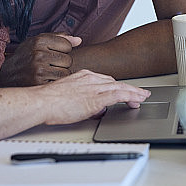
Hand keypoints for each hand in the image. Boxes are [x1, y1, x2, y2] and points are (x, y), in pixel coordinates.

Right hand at [0, 33, 81, 86]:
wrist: (6, 75)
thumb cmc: (26, 56)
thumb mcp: (38, 42)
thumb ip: (60, 38)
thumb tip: (79, 40)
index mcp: (38, 41)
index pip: (67, 45)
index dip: (62, 50)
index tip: (52, 53)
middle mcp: (38, 54)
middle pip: (68, 60)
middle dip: (62, 63)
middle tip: (50, 65)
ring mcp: (38, 69)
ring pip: (66, 72)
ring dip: (60, 74)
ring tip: (48, 72)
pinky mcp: (38, 83)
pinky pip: (59, 83)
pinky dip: (56, 83)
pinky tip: (46, 80)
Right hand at [32, 70, 150, 124]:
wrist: (42, 102)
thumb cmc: (48, 101)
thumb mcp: (68, 95)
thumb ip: (82, 99)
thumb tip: (94, 109)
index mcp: (83, 76)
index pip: (105, 80)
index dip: (117, 86)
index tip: (123, 89)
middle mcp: (91, 79)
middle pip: (115, 83)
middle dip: (129, 89)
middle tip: (139, 94)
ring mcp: (95, 87)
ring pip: (121, 88)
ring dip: (134, 92)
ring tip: (143, 97)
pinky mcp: (97, 97)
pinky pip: (119, 95)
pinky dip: (131, 96)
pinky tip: (137, 100)